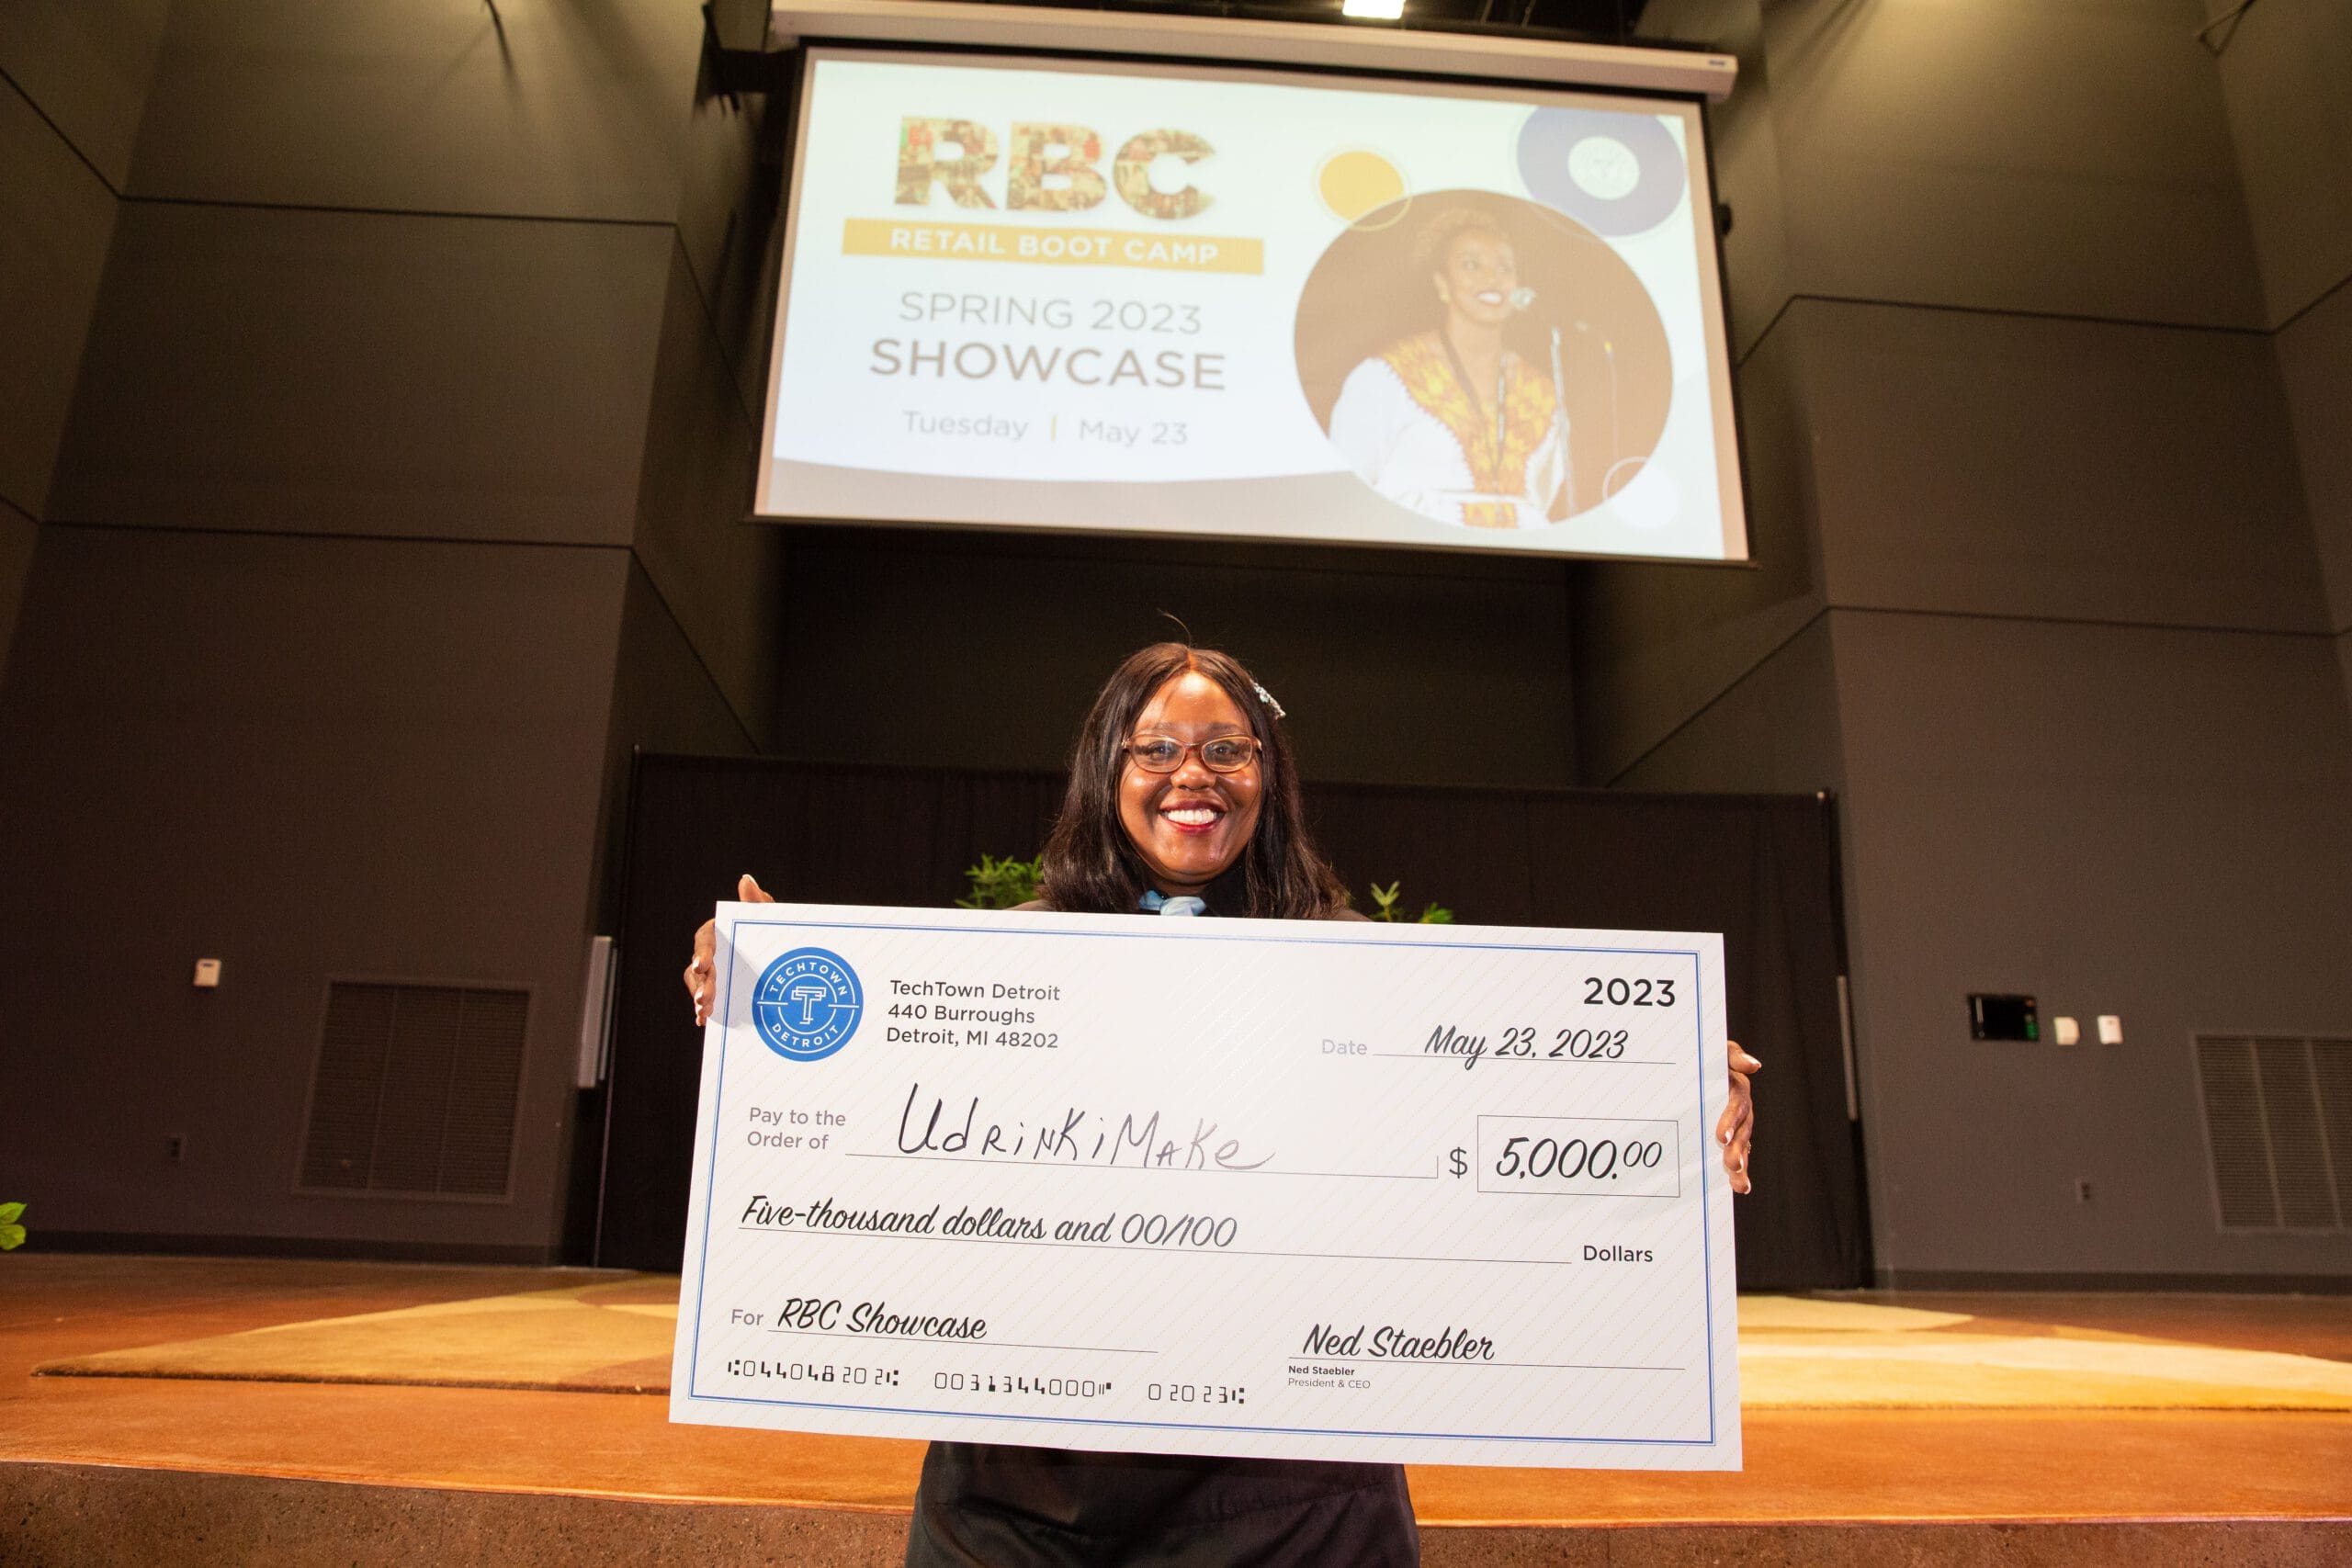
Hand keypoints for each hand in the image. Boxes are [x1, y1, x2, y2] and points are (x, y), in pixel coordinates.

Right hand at [684, 875, 774, 1026]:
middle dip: (699, 984)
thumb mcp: (767, 917)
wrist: (785, 957)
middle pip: (699, 969)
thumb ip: (757, 902)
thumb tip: (746, 879)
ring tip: (704, 1011)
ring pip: (700, 986)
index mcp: (720, 932)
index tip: (701, 966)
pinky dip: (704, 1011)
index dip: (700, 953)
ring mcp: (715, 975)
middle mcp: (713, 953)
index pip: (704, 939)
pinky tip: (704, 1020)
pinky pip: (708, 1002)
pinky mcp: (721, 992)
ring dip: (700, 999)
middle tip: (703, 999)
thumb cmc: (771, 931)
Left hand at [1716, 1041, 1759, 1194]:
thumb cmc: (1707, 1057)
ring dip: (1741, 1167)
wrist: (1696, 1065)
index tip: (1721, 1139)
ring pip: (1741, 1148)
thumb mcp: (1719, 1051)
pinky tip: (1736, 1186)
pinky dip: (1737, 1171)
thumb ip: (1733, 1056)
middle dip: (1737, 1150)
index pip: (1735, 1107)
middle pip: (1741, 1132)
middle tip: (1731, 1164)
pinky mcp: (1729, 1137)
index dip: (1729, 1122)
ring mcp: (1737, 1126)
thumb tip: (1754, 1065)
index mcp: (1736, 1089)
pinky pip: (1735, 1155)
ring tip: (1740, 1185)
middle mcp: (1740, 1110)